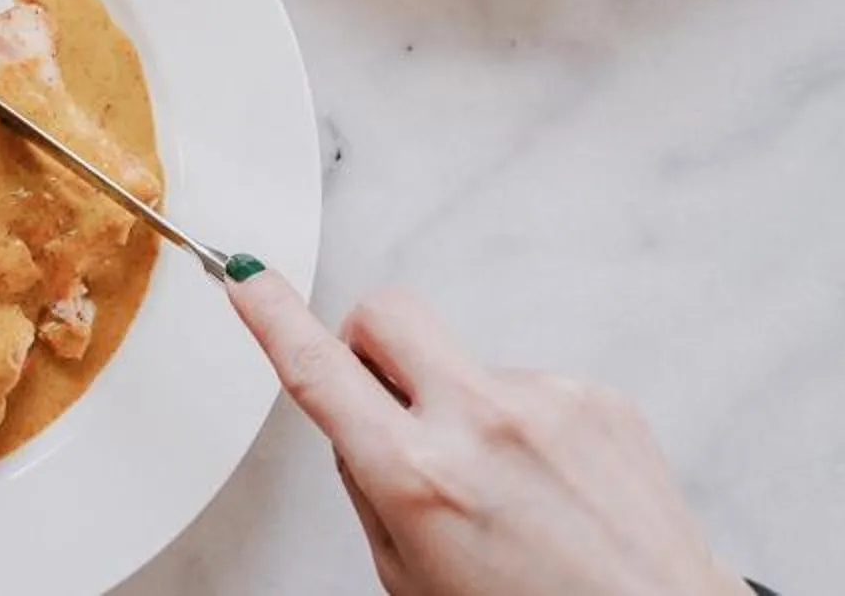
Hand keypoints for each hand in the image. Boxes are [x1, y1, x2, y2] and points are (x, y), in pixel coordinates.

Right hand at [231, 270, 744, 595]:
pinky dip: (525, 428)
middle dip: (368, 340)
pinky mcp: (599, 397)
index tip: (246, 278)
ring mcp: (547, 401)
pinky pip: (528, 387)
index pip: (318, 368)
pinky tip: (553, 490)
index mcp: (419, 476)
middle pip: (387, 312)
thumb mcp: (412, 576)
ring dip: (465, 409)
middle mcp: (482, 423)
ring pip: (463, 363)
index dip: (270, 314)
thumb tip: (357, 424)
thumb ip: (373, 488)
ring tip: (511, 495)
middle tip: (385, 397)